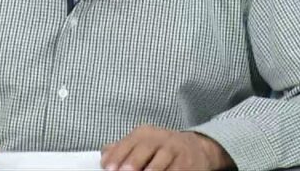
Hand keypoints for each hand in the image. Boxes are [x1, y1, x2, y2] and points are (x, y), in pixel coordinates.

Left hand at [100, 125, 232, 170]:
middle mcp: (161, 138)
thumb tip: (105, 156)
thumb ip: (122, 149)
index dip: (118, 154)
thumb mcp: (142, 144)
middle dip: (134, 161)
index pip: (129, 142)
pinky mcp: (188, 162)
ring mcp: (175, 149)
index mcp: (145, 133)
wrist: (194, 148)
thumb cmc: (161, 148)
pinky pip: (176, 169)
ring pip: (163, 159)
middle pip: (146, 147)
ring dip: (152, 169)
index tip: (108, 167)